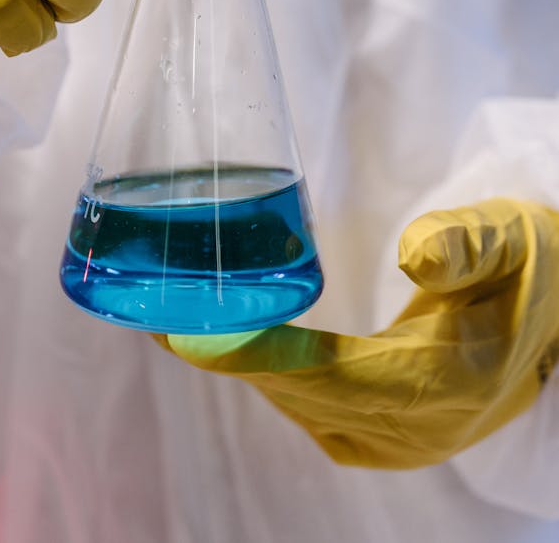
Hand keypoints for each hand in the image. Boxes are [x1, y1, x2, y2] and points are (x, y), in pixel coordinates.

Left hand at [157, 198, 558, 468]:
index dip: (256, 357)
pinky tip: (238, 351)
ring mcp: (404, 439)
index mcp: (446, 381)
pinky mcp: (391, 432)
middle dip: (225, 358)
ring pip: (301, 409)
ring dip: (239, 370)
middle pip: (300, 396)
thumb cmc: (534, 268)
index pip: (330, 376)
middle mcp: (418, 425)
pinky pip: (315, 415)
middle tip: (157, 310)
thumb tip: (415, 254)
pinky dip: (270, 383)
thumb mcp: (515, 239)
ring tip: (178, 323)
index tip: (189, 331)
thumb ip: (467, 244)